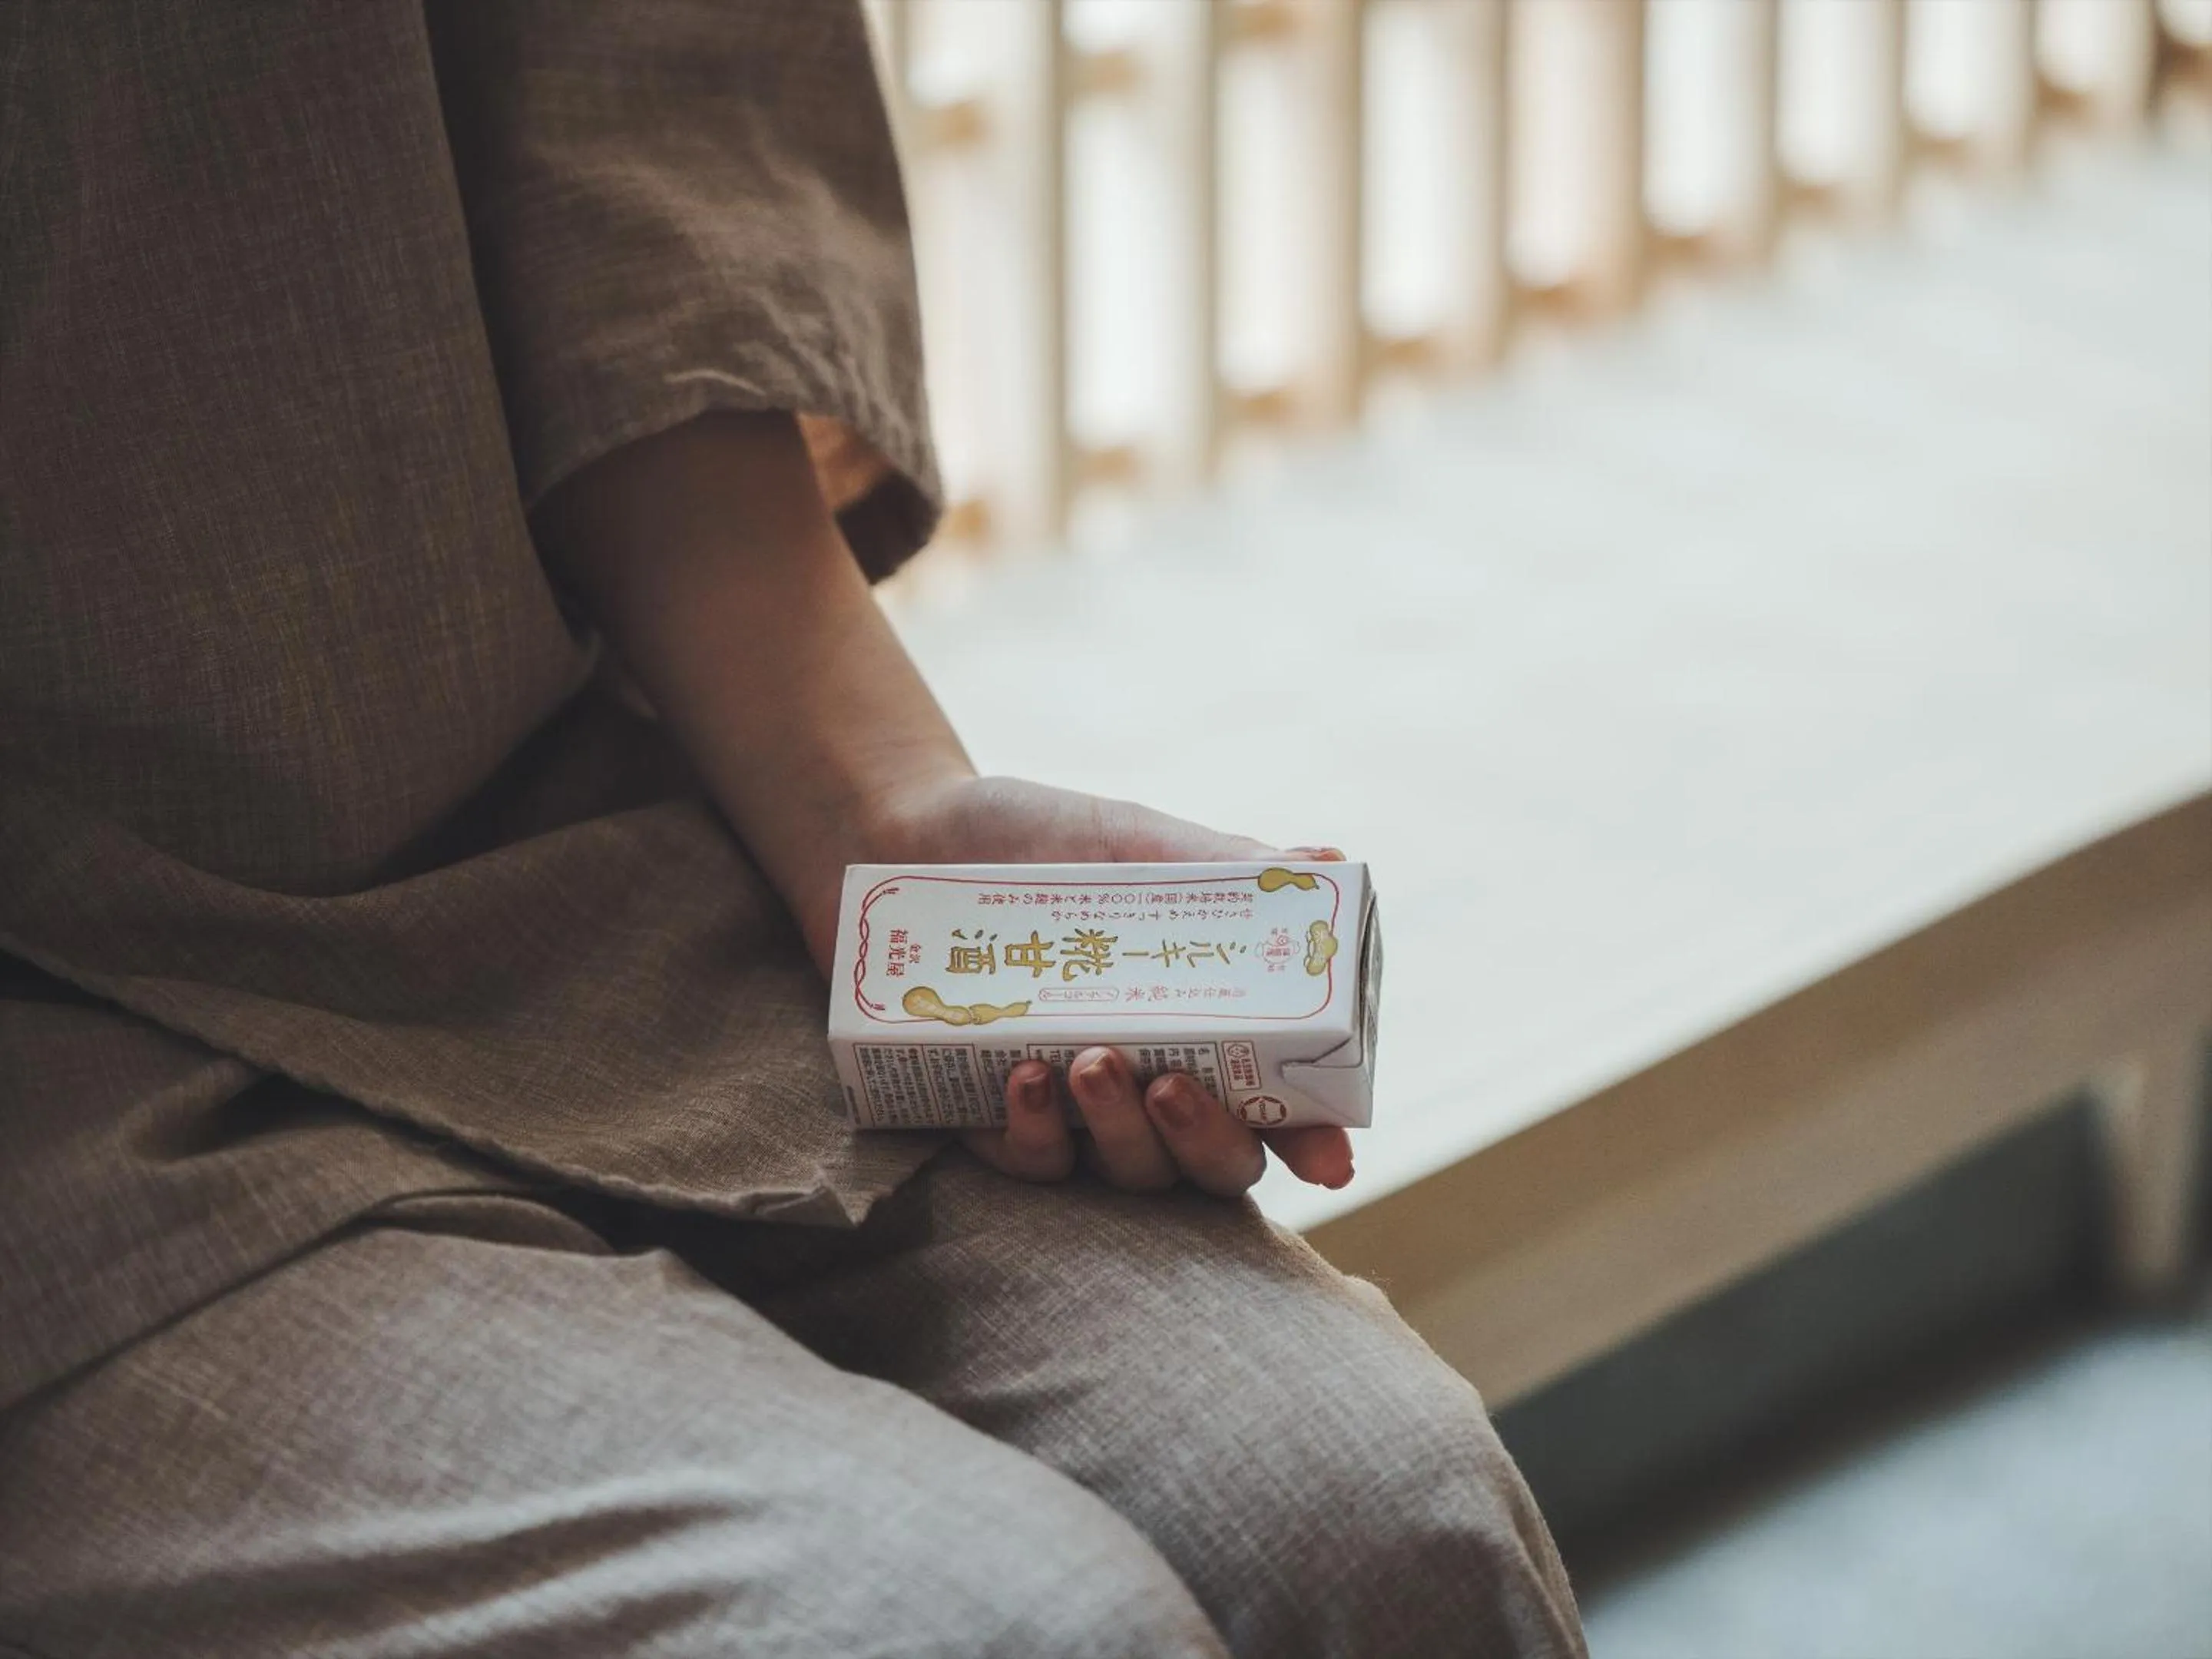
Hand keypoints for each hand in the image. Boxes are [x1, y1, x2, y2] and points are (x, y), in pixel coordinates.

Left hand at [856, 774, 1355, 1196]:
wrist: (903, 833)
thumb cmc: (1035, 838)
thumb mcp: (1136, 844)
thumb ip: (1228, 870)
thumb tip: (1330, 865)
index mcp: (1207, 1023)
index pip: (1279, 1101)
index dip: (1314, 1136)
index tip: (1328, 1156)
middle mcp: (1153, 1080)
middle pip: (1214, 1164)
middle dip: (1207, 1144)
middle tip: (1173, 1088)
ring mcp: (1079, 1110)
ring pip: (1129, 1174)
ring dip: (1122, 1134)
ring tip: (1094, 1062)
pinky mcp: (996, 1121)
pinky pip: (1033, 1163)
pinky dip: (1037, 1133)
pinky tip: (1024, 1075)